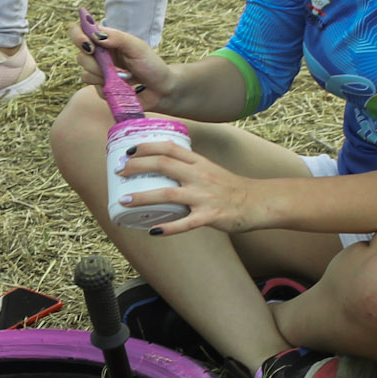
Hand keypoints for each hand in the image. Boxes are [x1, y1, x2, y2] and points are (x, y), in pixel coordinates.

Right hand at [75, 20, 178, 113]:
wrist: (161, 89)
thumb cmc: (151, 64)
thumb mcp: (137, 46)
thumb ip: (117, 37)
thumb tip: (96, 35)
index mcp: (105, 40)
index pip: (80, 31)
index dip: (77, 36)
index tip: (88, 46)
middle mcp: (99, 55)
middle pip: (80, 57)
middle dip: (95, 63)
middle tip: (112, 66)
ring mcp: (99, 73)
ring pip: (85, 74)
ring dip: (104, 77)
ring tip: (123, 77)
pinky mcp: (102, 89)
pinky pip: (96, 90)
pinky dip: (110, 89)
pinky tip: (124, 87)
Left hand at [117, 137, 268, 235]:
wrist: (257, 202)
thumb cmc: (231, 187)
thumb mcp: (209, 169)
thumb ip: (189, 166)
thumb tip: (163, 165)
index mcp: (199, 162)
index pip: (169, 147)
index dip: (146, 146)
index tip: (128, 150)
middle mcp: (199, 175)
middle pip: (163, 164)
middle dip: (137, 166)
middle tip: (119, 171)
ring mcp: (204, 196)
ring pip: (168, 194)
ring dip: (143, 197)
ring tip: (124, 200)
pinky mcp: (210, 216)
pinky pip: (185, 223)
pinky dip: (168, 227)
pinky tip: (153, 230)